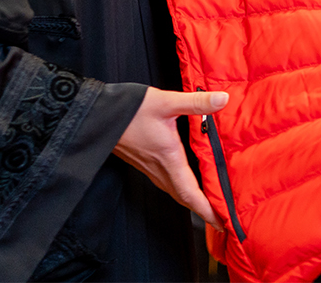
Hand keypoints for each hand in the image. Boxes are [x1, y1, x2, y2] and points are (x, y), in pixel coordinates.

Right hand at [113, 87, 227, 222]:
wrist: (98, 114)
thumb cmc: (130, 109)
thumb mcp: (167, 102)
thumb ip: (196, 103)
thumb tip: (222, 99)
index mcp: (169, 158)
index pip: (190, 193)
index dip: (206, 210)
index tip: (221, 222)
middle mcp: (158, 168)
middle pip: (183, 197)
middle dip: (202, 210)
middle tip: (220, 218)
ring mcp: (148, 167)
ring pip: (173, 191)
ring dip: (190, 200)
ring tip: (207, 204)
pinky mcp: (142, 162)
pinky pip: (164, 182)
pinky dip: (179, 189)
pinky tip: (184, 181)